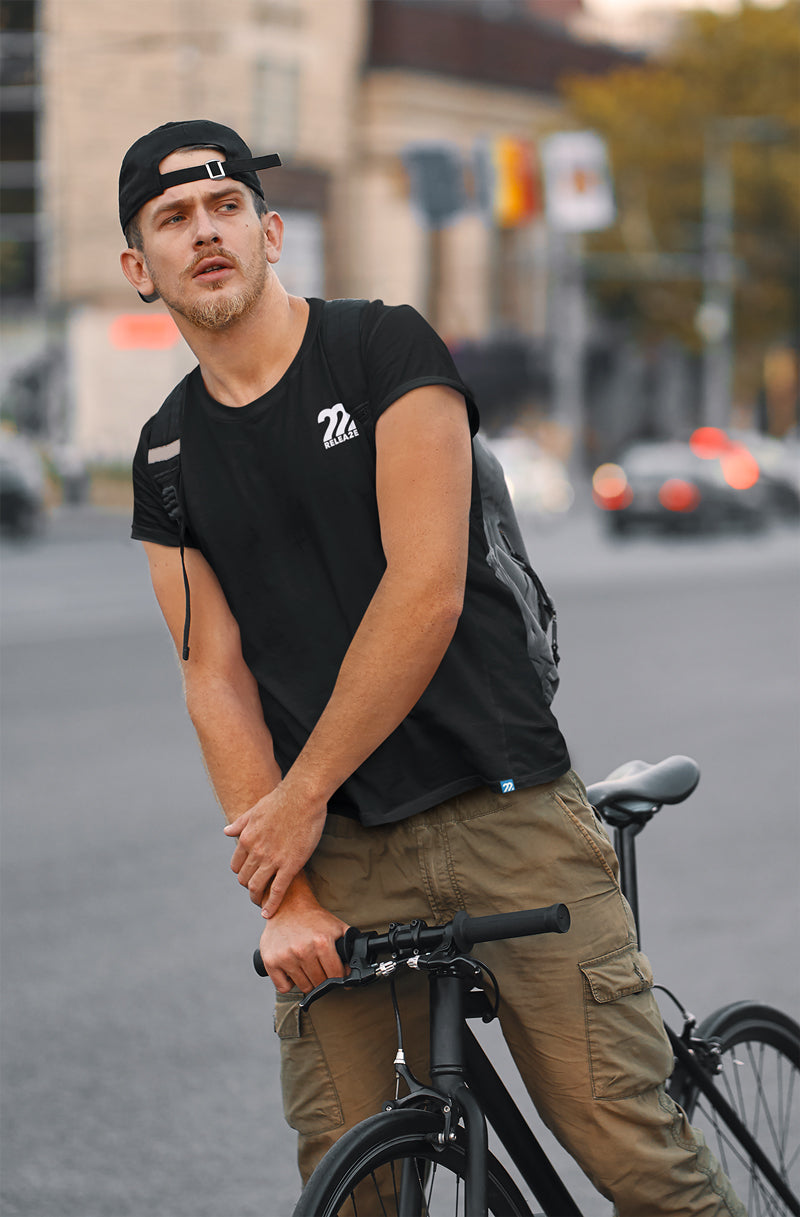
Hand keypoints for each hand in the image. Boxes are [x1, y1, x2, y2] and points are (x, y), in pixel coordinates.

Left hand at [224, 781, 326, 916]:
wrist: (302, 796)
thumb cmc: (281, 799)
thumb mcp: (255, 810)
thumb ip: (240, 823)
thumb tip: (226, 832)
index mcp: (246, 838)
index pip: (237, 865)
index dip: (242, 873)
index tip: (249, 877)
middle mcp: (256, 851)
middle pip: (244, 879)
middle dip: (249, 887)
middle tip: (256, 891)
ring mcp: (272, 860)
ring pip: (257, 887)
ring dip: (257, 898)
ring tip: (260, 904)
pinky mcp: (290, 865)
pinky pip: (278, 890)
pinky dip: (272, 904)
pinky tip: (269, 913)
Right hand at [258, 877, 348, 993]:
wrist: (287, 905)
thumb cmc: (312, 918)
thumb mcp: (336, 926)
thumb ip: (349, 945)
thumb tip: (355, 967)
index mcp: (321, 942)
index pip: (335, 975)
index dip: (339, 978)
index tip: (337, 977)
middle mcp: (303, 950)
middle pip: (319, 983)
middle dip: (323, 979)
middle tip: (321, 969)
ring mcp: (285, 957)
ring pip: (303, 986)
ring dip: (307, 981)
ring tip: (307, 967)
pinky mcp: (270, 961)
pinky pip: (283, 987)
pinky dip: (289, 983)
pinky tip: (293, 971)